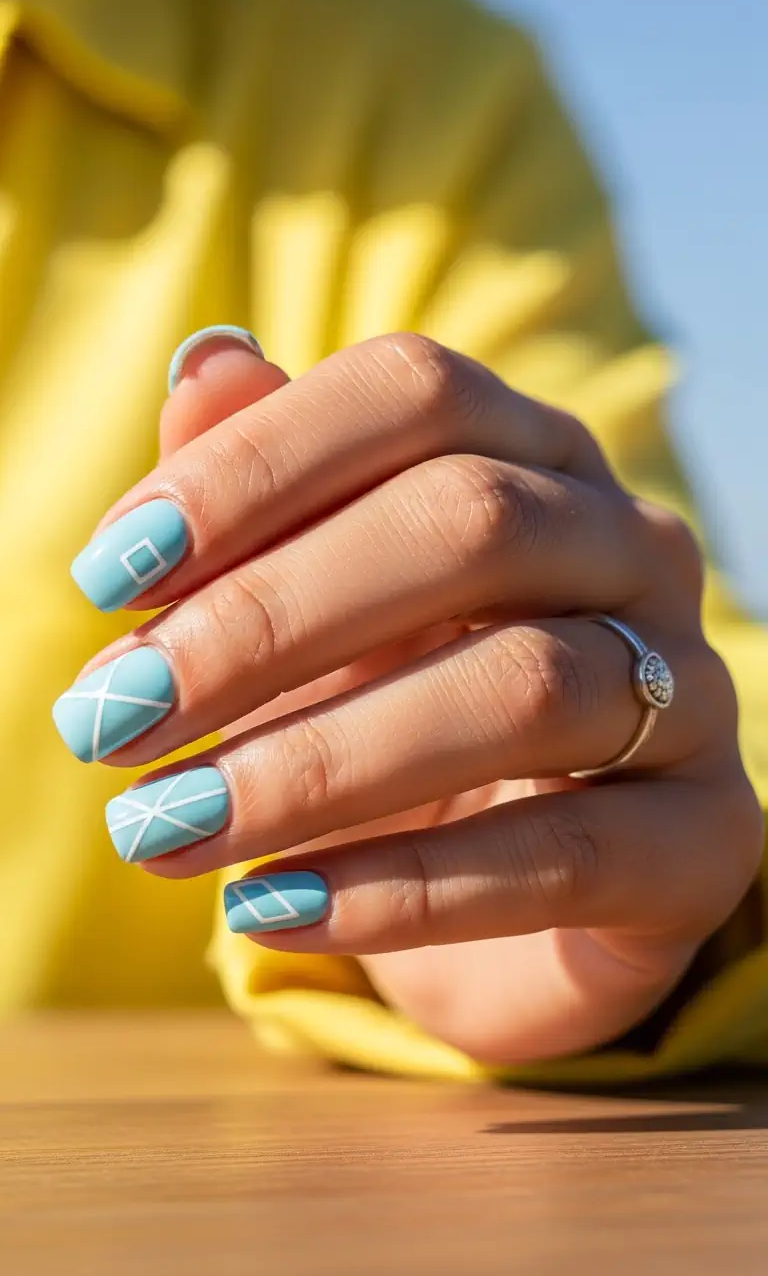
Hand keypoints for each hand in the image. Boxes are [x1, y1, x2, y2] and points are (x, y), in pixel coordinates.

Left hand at [55, 331, 762, 1062]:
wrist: (520, 900)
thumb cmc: (400, 713)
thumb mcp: (317, 605)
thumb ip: (266, 493)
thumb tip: (202, 365)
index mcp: (536, 458)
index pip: (416, 393)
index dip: (256, 465)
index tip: (109, 574)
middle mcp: (631, 547)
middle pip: (471, 524)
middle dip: (267, 618)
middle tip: (113, 714)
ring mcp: (688, 690)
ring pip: (522, 688)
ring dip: (316, 764)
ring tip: (162, 827)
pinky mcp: (703, 840)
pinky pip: (568, 853)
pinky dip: (403, 888)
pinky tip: (266, 910)